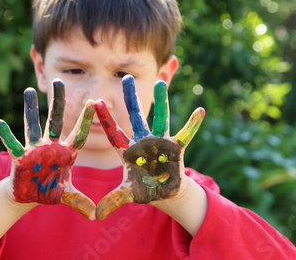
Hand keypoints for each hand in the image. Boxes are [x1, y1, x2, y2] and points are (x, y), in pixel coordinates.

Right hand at [0, 79, 96, 219]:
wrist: (30, 194)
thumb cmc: (50, 190)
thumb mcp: (66, 195)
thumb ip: (80, 202)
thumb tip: (96, 216)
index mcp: (66, 153)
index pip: (77, 134)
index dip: (85, 120)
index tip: (94, 102)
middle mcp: (51, 146)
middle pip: (55, 120)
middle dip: (57, 102)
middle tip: (60, 81)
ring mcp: (34, 149)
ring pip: (33, 125)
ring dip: (31, 109)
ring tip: (29, 90)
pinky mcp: (19, 157)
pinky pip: (12, 144)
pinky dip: (6, 135)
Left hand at [94, 75, 204, 219]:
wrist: (163, 192)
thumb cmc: (143, 190)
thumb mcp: (128, 194)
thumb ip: (113, 200)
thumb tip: (96, 216)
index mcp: (128, 150)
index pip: (114, 132)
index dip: (105, 119)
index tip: (95, 102)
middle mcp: (143, 141)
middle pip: (136, 116)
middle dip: (132, 98)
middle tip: (126, 78)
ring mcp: (160, 142)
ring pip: (160, 118)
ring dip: (161, 102)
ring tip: (160, 83)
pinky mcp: (176, 148)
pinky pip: (185, 134)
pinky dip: (192, 124)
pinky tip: (200, 112)